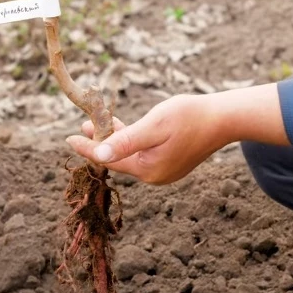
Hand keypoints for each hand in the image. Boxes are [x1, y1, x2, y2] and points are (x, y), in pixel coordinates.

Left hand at [65, 84, 288, 184]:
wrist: (224, 119)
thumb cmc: (190, 117)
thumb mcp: (154, 126)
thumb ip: (126, 141)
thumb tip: (99, 155)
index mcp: (148, 170)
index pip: (109, 160)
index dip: (86, 148)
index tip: (67, 139)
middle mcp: (154, 175)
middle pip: (118, 158)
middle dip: (99, 143)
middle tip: (82, 126)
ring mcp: (163, 170)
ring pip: (130, 154)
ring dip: (113, 139)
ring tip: (96, 124)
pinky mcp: (170, 162)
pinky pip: (142, 152)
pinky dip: (130, 140)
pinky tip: (122, 128)